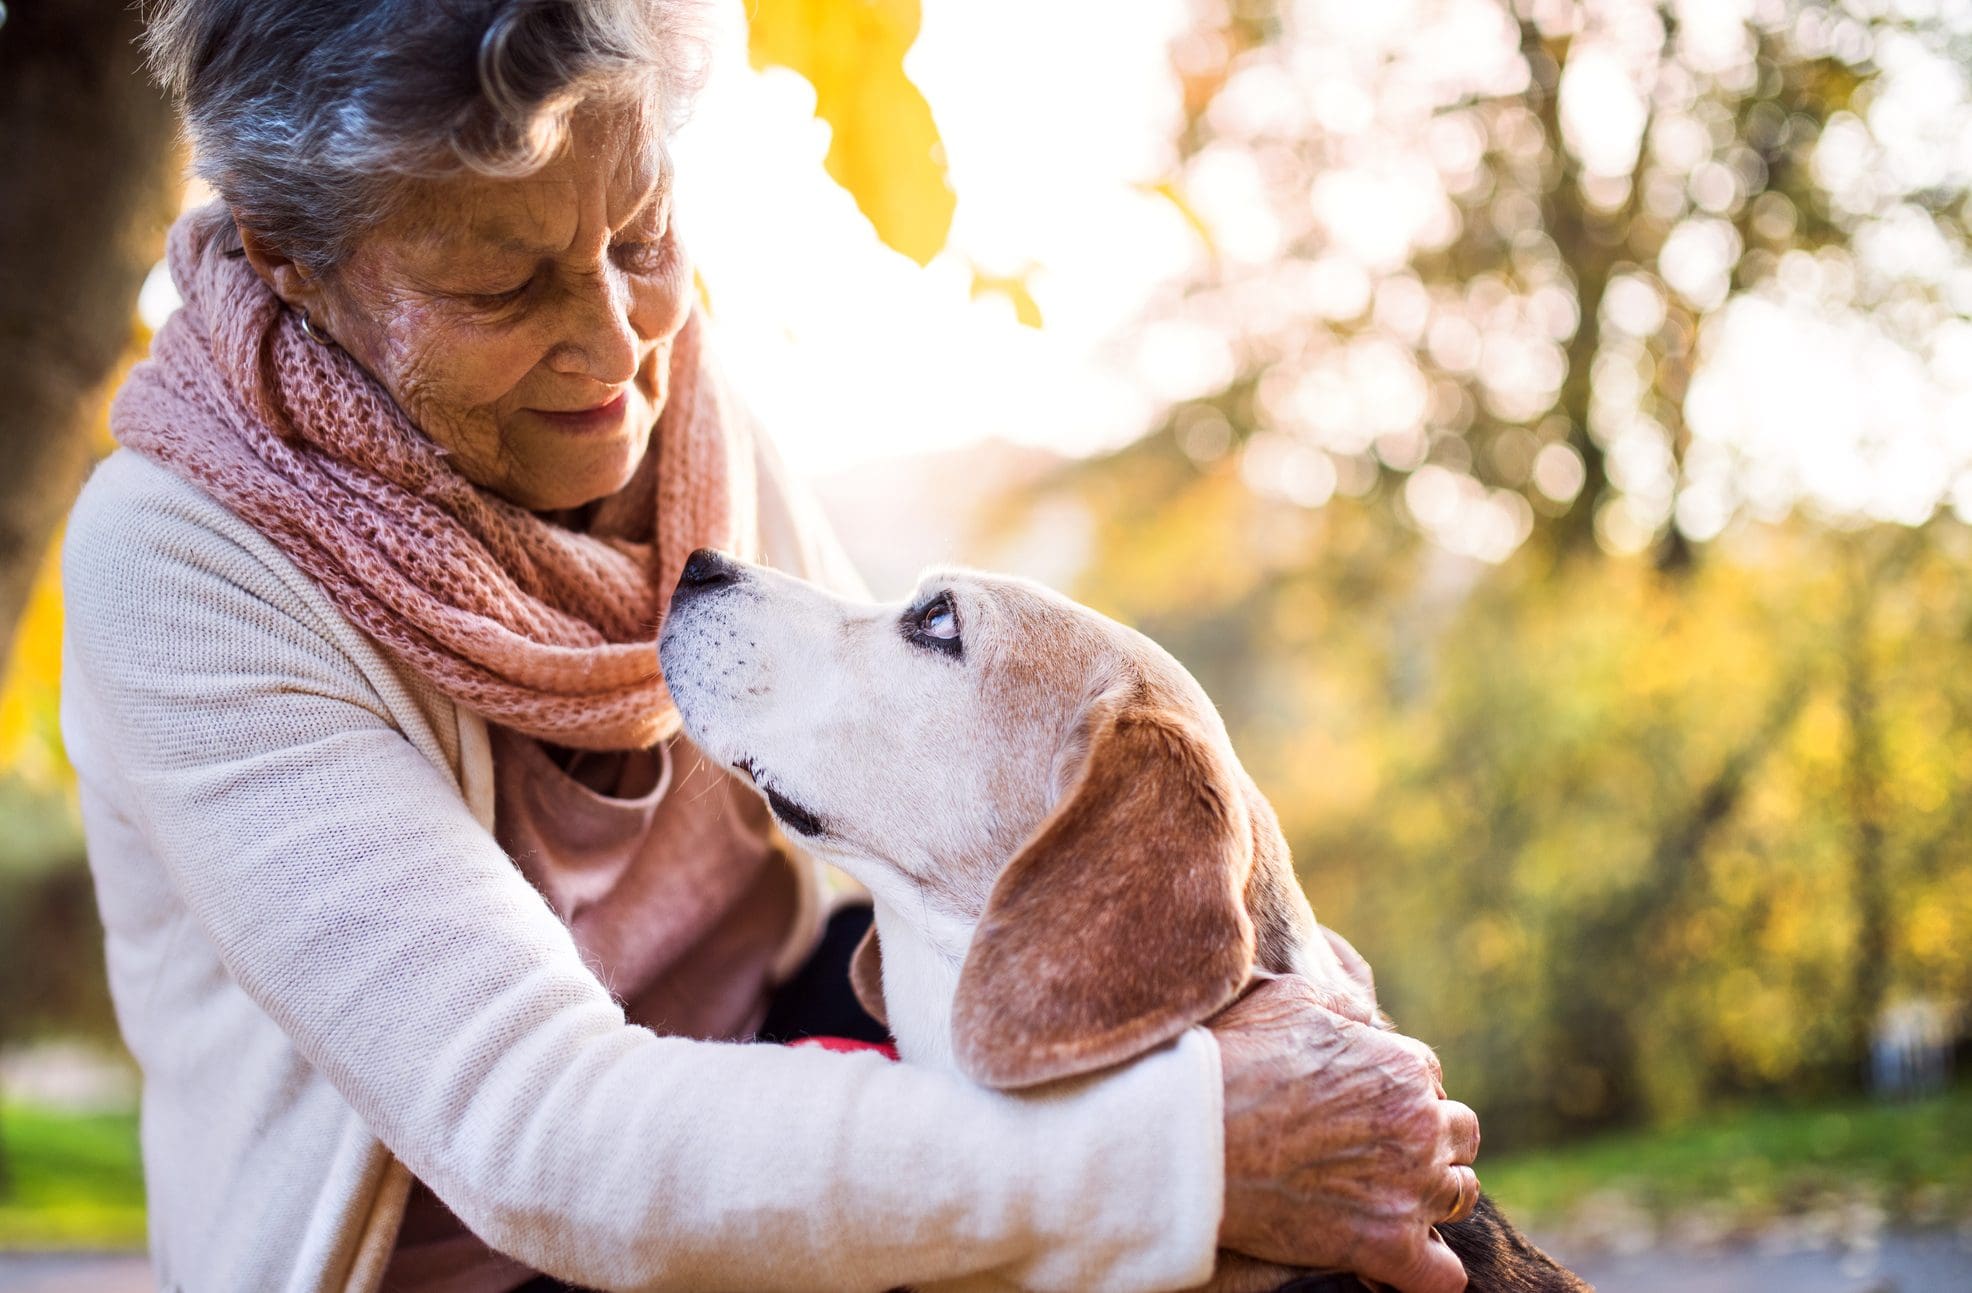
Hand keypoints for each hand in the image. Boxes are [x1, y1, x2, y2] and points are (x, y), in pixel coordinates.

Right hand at [1211, 975, 1480, 1292]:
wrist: (1193, 1135)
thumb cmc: (1234, 1061)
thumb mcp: (1291, 999)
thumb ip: (1342, 1004)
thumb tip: (1363, 1015)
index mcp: (1402, 1068)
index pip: (1428, 1077)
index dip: (1396, 1089)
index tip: (1362, 1105)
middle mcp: (1420, 1127)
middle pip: (1460, 1134)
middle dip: (1430, 1138)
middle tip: (1380, 1149)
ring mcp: (1409, 1189)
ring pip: (1460, 1196)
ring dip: (1434, 1195)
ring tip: (1391, 1198)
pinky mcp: (1386, 1246)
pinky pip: (1443, 1274)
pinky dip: (1429, 1270)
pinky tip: (1401, 1259)